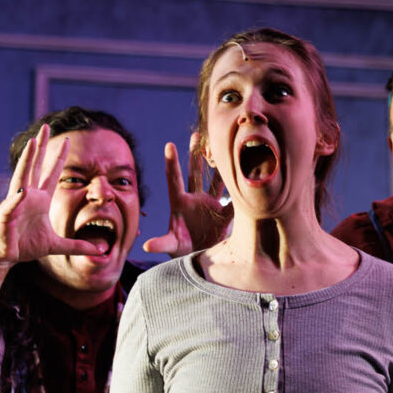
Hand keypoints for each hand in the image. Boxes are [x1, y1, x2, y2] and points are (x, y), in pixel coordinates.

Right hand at [0, 124, 107, 268]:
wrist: (4, 255)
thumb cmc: (25, 246)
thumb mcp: (56, 246)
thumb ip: (76, 246)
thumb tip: (99, 251)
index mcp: (40, 199)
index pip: (52, 173)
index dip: (59, 157)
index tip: (68, 140)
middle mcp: (27, 196)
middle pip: (35, 166)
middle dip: (41, 146)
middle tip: (46, 126)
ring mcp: (16, 203)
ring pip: (22, 176)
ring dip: (27, 159)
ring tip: (32, 142)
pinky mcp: (6, 216)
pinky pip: (11, 206)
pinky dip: (16, 200)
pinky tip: (22, 192)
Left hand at [143, 132, 232, 255]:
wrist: (200, 258)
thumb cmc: (181, 250)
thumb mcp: (171, 246)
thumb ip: (161, 243)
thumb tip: (146, 245)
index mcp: (179, 203)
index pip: (174, 180)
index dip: (172, 163)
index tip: (169, 145)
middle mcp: (194, 199)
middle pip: (195, 173)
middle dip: (195, 155)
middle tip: (197, 134)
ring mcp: (209, 204)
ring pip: (215, 180)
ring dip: (218, 165)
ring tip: (222, 146)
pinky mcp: (222, 214)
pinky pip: (232, 200)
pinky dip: (239, 190)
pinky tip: (245, 175)